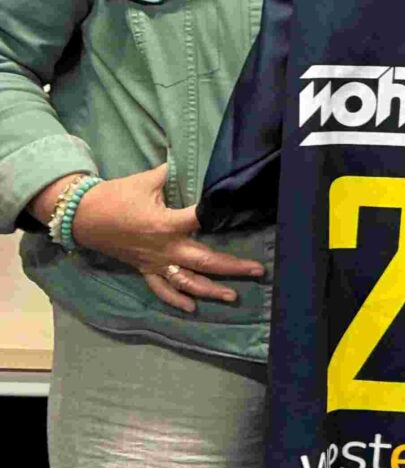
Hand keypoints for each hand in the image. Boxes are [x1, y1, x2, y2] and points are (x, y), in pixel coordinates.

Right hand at [69, 164, 264, 316]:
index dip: (218, 214)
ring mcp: (154, 262)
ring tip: (232, 297)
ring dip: (210, 291)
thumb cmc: (116, 195)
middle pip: (204, 261)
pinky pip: (161, 289)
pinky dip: (176, 299)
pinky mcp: (144, 269)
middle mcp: (164, 248)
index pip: (201, 219)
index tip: (239, 214)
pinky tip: (192, 308)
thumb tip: (190, 159)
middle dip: (232, 268)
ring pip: (186, 282)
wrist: (83, 216)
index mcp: (166, 223)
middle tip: (257, 272)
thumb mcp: (147, 179)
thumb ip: (172, 173)